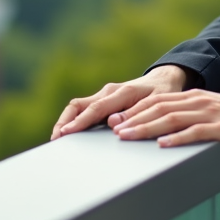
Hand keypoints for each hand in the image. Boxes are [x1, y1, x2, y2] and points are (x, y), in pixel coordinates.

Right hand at [50, 65, 188, 140]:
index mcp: (122, 92)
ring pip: (78, 106)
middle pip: (79, 105)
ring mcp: (105, 95)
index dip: (80, 122)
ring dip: (66, 121)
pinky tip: (69, 134)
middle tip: (55, 140)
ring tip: (57, 139)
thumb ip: (136, 112)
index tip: (66, 133)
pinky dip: (74, 120)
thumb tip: (112, 123)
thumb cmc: (163, 92)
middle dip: (65, 121)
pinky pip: (84, 109)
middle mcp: (109, 92)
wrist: (164, 79)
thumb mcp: (156, 102)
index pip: (96, 108)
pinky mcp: (104, 101)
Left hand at [110, 90, 219, 148]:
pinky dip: (177, 138)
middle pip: (160, 108)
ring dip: (147, 128)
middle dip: (134, 118)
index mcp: (193, 97)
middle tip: (114, 129)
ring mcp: (209, 114)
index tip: (116, 119)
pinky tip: (163, 144)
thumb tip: (161, 125)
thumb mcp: (208, 109)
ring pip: (172, 118)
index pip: (158, 101)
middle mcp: (198, 102)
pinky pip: (195, 132)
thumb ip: (187, 113)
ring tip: (129, 136)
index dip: (135, 109)